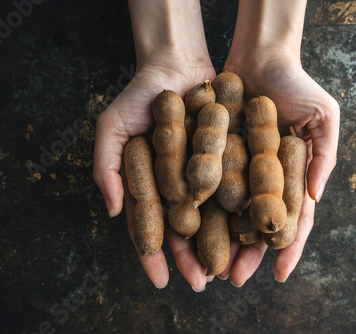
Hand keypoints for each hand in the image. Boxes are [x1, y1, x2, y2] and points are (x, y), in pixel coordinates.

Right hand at [94, 0, 216, 290]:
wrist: (178, 65)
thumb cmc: (139, 96)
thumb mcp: (112, 127)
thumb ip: (106, 167)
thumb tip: (112, 211)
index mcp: (148, 184)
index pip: (148, 225)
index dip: (151, 253)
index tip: (160, 279)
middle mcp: (176, 186)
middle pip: (183, 228)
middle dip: (190, 257)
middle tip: (200, 283)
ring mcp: (202, 176)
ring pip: (211, 216)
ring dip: (218, 243)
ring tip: (226, 269)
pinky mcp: (226, 161)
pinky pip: (232, 190)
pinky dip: (239, 211)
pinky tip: (248, 233)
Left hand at [220, 53, 338, 284]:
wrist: (260, 56)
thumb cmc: (297, 85)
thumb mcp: (324, 117)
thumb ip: (323, 156)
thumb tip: (315, 198)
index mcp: (293, 175)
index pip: (293, 218)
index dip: (287, 247)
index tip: (279, 274)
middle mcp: (265, 179)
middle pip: (256, 224)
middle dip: (247, 254)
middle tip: (233, 279)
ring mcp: (240, 169)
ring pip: (229, 213)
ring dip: (220, 240)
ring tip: (209, 266)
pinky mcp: (216, 155)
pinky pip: (209, 185)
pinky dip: (201, 208)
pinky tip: (189, 230)